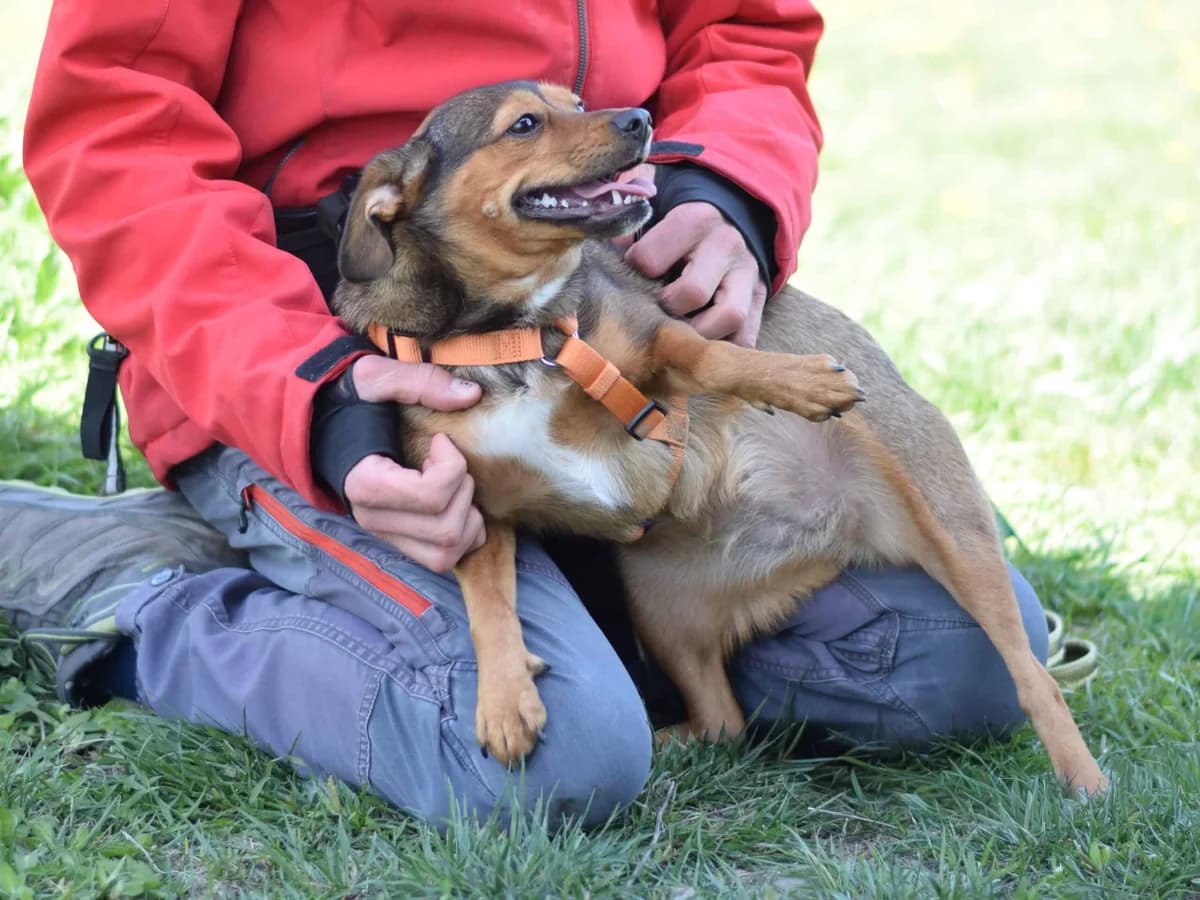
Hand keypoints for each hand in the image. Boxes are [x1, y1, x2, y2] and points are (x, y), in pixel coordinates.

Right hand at [343, 356, 485, 572]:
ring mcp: (387, 535)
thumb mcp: (376, 378)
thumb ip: (421, 382)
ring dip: (467, 520)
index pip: (431, 496)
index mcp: (366, 483)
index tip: (441, 440)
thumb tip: (471, 395)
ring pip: (445, 555)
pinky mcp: (399, 542)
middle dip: (463, 491)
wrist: (321, 428)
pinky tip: (456, 503)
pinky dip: (464, 536)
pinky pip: (443, 560)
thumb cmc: (349, 403)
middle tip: (449, 464)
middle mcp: (374, 520)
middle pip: (445, 530)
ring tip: (454, 486)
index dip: (452, 466)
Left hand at [625, 200, 767, 346]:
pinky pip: (746, 338)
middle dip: (667, 311)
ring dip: (698, 335)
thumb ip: (628, 233)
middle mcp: (725, 246)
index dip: (634, 273)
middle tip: (656, 312)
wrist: (732, 221)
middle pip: (692, 293)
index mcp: (693, 221)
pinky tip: (700, 344)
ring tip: (679, 333)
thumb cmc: (681, 229)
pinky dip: (722, 349)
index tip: (632, 275)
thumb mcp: (656, 216)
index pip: (649, 259)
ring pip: (730, 318)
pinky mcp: (760, 302)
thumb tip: (605, 252)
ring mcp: (748, 276)